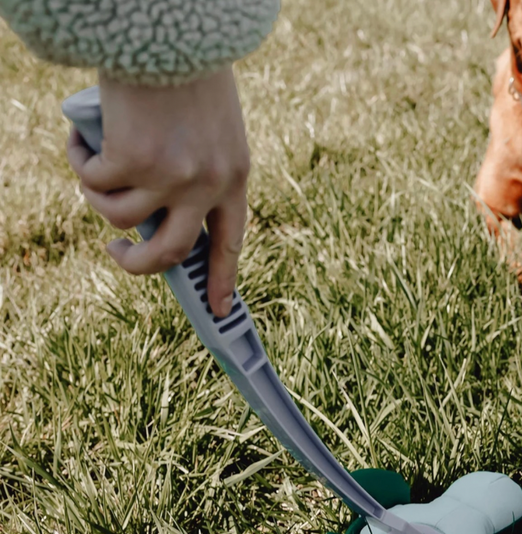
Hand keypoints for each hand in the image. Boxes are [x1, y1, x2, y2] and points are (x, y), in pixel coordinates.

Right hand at [67, 65, 249, 316]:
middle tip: (118, 255)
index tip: (220, 310)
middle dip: (139, 265)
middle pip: (172, 253)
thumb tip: (151, 218)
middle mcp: (208, 183)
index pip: (231, 242)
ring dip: (98, 197)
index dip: (224, 280)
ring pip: (121, 219)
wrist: (170, 26)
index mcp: (235, 176)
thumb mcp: (210, 130)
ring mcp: (171, 175)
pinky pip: (94, 182)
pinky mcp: (132, 160)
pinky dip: (80, 162)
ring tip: (93, 165)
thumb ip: (194, 174)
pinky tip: (82, 140)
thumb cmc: (188, 73)